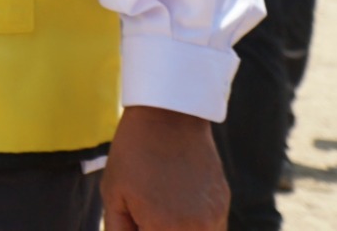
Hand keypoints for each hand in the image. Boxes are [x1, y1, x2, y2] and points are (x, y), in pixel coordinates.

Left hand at [102, 104, 227, 230]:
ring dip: (177, 228)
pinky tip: (178, 203)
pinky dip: (195, 225)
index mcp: (163, 229)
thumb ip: (118, 230)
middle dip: (156, 229)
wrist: (168, 117)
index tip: (135, 218)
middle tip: (145, 211)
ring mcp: (214, 218)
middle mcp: (196, 229)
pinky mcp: (223, 205)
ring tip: (161, 206)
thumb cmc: (133, 153)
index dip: (140, 229)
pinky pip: (212, 229)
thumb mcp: (113, 194)